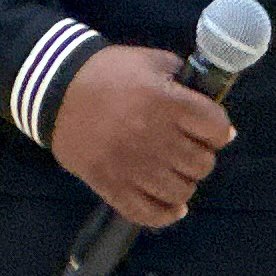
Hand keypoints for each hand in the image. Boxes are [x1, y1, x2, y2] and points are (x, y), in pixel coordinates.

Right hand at [46, 45, 231, 227]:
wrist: (55, 89)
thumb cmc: (108, 72)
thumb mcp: (151, 61)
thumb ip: (183, 79)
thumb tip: (209, 104)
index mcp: (166, 101)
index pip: (216, 128)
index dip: (219, 130)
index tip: (212, 130)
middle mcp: (153, 136)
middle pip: (202, 163)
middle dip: (201, 156)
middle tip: (189, 150)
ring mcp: (132, 165)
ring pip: (181, 191)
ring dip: (184, 183)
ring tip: (175, 172)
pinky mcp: (111, 185)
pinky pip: (149, 213)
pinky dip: (166, 214)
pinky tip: (171, 205)